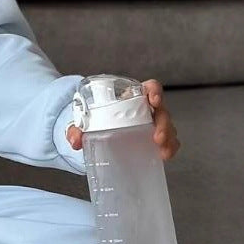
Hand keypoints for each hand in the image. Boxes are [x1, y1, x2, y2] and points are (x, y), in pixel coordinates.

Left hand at [66, 78, 180, 160]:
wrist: (98, 131)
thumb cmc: (97, 118)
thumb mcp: (86, 121)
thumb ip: (77, 129)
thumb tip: (75, 140)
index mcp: (131, 96)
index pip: (150, 87)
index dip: (155, 91)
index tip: (153, 100)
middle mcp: (146, 108)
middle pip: (162, 110)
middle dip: (163, 123)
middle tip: (157, 137)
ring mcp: (152, 123)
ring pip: (167, 126)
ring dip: (168, 138)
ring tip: (162, 151)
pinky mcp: (154, 138)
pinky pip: (168, 141)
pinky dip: (169, 148)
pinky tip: (163, 156)